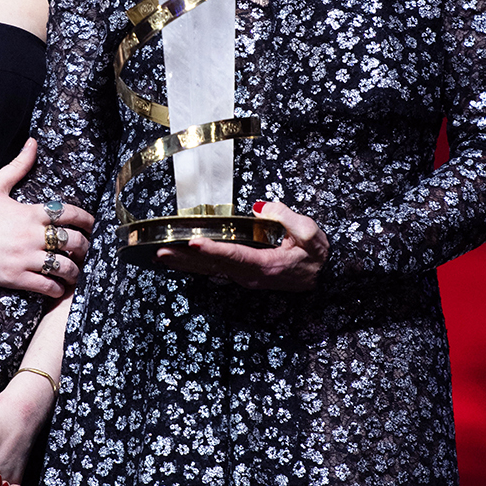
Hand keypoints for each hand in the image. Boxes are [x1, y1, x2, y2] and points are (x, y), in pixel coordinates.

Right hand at [0, 138, 92, 298]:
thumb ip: (18, 165)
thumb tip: (33, 142)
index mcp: (30, 213)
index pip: (70, 214)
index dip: (87, 220)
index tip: (93, 225)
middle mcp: (31, 236)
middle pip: (73, 242)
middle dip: (85, 247)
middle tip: (87, 251)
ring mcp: (24, 258)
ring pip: (63, 266)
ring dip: (75, 271)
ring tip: (76, 272)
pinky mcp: (15, 277)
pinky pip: (46, 286)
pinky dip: (57, 288)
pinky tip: (59, 287)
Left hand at [155, 200, 326, 291]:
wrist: (324, 277)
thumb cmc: (316, 255)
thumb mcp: (310, 234)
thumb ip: (287, 218)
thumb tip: (262, 208)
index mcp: (265, 266)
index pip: (234, 256)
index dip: (213, 249)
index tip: (193, 243)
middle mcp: (250, 275)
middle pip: (213, 266)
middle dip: (186, 259)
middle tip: (161, 252)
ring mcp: (244, 277)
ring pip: (210, 270)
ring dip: (184, 263)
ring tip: (161, 256)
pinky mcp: (242, 274)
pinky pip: (214, 270)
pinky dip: (194, 265)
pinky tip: (179, 261)